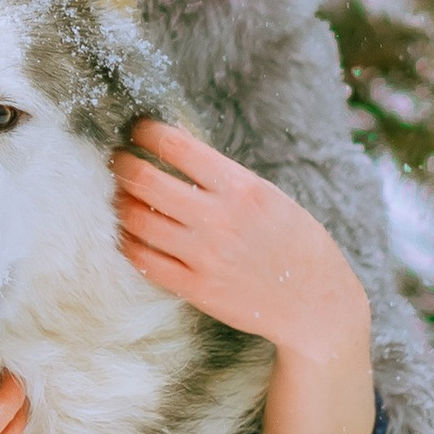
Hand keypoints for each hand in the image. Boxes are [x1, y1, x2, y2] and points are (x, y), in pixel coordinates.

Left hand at [112, 120, 375, 433]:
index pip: (177, 146)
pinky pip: (143, 260)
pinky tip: (128, 233)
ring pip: (136, 220)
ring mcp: (205, 256)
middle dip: (122, 164)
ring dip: (120, 203)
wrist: (316, 304)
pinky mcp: (196, 289)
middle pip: (145, 180)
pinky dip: (128, 242)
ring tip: (119, 196)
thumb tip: (175, 151)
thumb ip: (225, 178)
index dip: (147, 132)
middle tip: (117, 160)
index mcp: (241, 188)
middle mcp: (219, 219)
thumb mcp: (269, 197)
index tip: (137, 130)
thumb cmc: (295, 243)